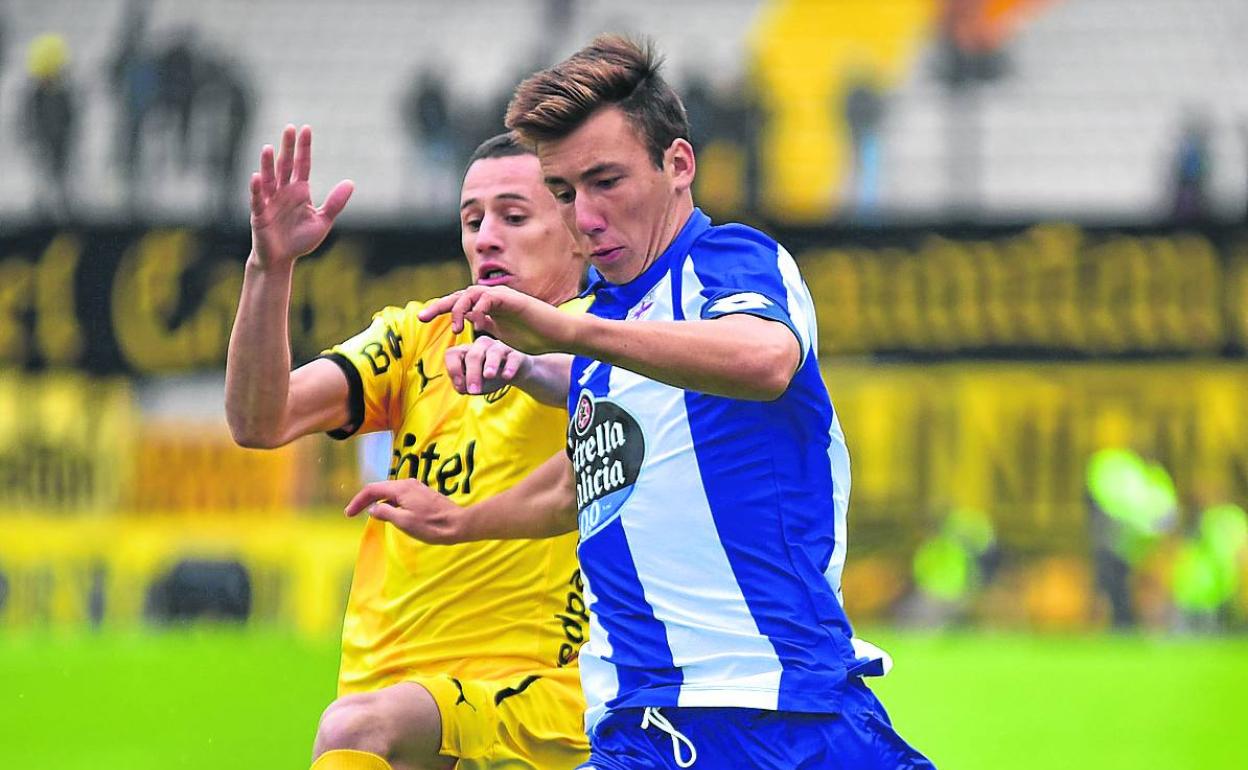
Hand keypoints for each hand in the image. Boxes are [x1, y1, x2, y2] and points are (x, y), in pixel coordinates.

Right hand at [249, 124, 353, 269]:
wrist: (282, 260)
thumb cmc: (300, 240)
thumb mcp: (323, 221)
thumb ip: (335, 203)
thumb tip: (351, 182)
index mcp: (300, 191)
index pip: (302, 165)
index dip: (304, 148)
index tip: (306, 129)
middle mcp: (284, 192)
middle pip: (285, 166)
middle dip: (287, 148)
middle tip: (289, 128)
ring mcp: (270, 201)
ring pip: (269, 179)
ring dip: (268, 164)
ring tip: (269, 148)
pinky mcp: (260, 214)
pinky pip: (258, 199)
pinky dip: (256, 188)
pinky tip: (257, 176)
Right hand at [344, 479, 466, 543]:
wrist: (459, 524)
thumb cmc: (432, 525)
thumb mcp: (404, 522)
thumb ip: (385, 513)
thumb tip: (373, 509)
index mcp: (401, 488)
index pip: (372, 489)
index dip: (358, 501)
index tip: (348, 513)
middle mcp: (408, 484)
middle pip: (380, 488)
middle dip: (365, 500)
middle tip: (353, 513)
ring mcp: (416, 488)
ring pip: (390, 492)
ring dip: (378, 502)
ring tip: (368, 514)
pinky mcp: (423, 494)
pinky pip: (400, 496)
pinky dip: (390, 503)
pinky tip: (389, 513)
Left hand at [417, 285, 578, 353]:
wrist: (560, 336)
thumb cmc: (536, 339)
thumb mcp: (504, 338)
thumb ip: (488, 331)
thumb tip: (473, 329)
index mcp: (489, 309)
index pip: (460, 304)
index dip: (441, 309)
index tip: (423, 319)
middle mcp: (493, 299)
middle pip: (460, 296)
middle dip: (440, 305)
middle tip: (423, 317)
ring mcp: (503, 297)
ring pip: (471, 293)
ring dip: (459, 308)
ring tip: (457, 328)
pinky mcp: (513, 300)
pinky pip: (489, 297)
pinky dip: (479, 306)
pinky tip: (476, 321)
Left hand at [445, 336, 531, 394]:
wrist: (513, 373)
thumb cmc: (488, 377)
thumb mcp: (473, 383)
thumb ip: (463, 385)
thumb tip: (461, 386)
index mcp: (466, 351)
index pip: (452, 354)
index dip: (453, 369)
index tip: (459, 385)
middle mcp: (481, 345)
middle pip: (473, 355)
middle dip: (472, 373)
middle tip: (474, 391)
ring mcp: (500, 348)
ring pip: (493, 352)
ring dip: (490, 364)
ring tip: (489, 376)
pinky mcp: (516, 355)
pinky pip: (513, 358)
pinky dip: (510, 366)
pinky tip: (506, 376)